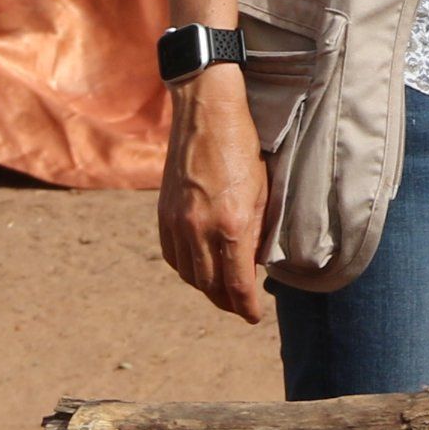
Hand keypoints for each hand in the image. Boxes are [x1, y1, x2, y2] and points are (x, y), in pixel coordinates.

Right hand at [160, 70, 270, 323]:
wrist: (206, 113)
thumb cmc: (245, 147)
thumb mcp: (265, 190)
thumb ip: (259, 230)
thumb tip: (257, 262)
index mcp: (232, 224)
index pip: (237, 282)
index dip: (245, 305)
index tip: (253, 316)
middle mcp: (200, 229)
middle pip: (209, 285)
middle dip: (226, 302)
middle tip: (240, 308)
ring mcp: (177, 222)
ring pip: (189, 273)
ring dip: (206, 289)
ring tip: (222, 292)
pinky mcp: (163, 214)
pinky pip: (172, 255)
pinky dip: (187, 268)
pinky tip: (198, 269)